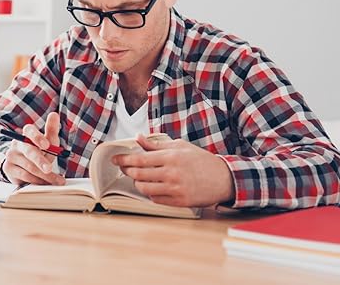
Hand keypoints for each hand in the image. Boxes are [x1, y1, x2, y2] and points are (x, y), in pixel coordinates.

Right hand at [1, 112, 65, 185]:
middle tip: (49, 168)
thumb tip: (54, 114)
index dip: (37, 137)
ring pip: (29, 167)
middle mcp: (17, 144)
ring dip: (44, 175)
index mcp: (26, 134)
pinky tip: (45, 183)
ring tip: (57, 181)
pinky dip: (37, 181)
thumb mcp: (47, 141)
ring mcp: (11, 156)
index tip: (46, 145)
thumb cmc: (39, 150)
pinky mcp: (8, 169)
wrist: (23, 166)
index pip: (29, 131)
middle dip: (40, 161)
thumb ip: (51, 130)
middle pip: (29, 151)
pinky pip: (24, 176)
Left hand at [111, 135, 234, 206]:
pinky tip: (153, 187)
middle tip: (124, 168)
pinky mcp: (179, 202)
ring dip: (138, 183)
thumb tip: (139, 137)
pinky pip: (155, 199)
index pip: (139, 159)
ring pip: (144, 188)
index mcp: (171, 157)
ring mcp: (175, 189)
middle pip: (138, 174)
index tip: (115, 159)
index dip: (124, 160)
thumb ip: (157, 144)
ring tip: (139, 177)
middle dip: (127, 171)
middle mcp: (171, 173)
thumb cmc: (201, 160)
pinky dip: (150, 193)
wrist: (224, 179)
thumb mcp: (180, 146)